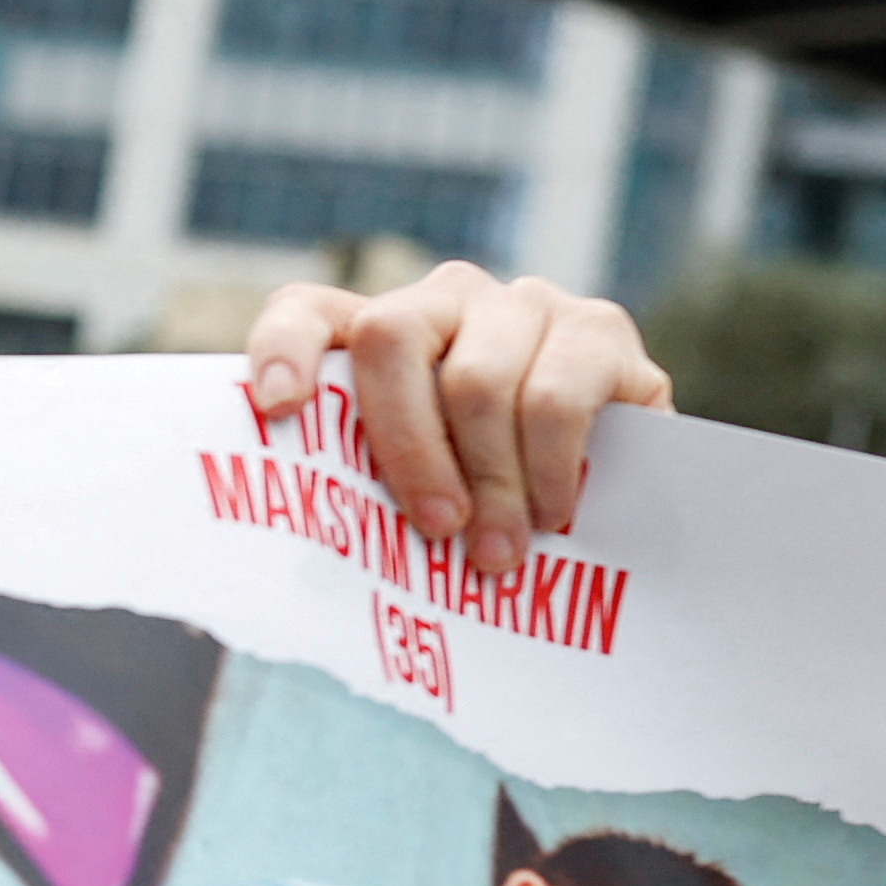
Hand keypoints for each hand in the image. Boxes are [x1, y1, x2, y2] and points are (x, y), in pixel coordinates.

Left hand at [243, 264, 670, 582]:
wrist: (615, 507)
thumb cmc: (482, 511)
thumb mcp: (412, 503)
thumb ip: (356, 503)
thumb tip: (269, 587)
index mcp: (377, 336)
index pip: (305, 313)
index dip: (283, 350)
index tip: (278, 408)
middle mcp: (446, 299)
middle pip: (391, 335)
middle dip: (408, 448)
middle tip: (436, 531)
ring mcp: (524, 304)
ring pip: (478, 379)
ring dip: (488, 481)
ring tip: (497, 552)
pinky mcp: (600, 329)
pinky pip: (559, 396)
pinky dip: (547, 469)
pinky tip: (552, 514)